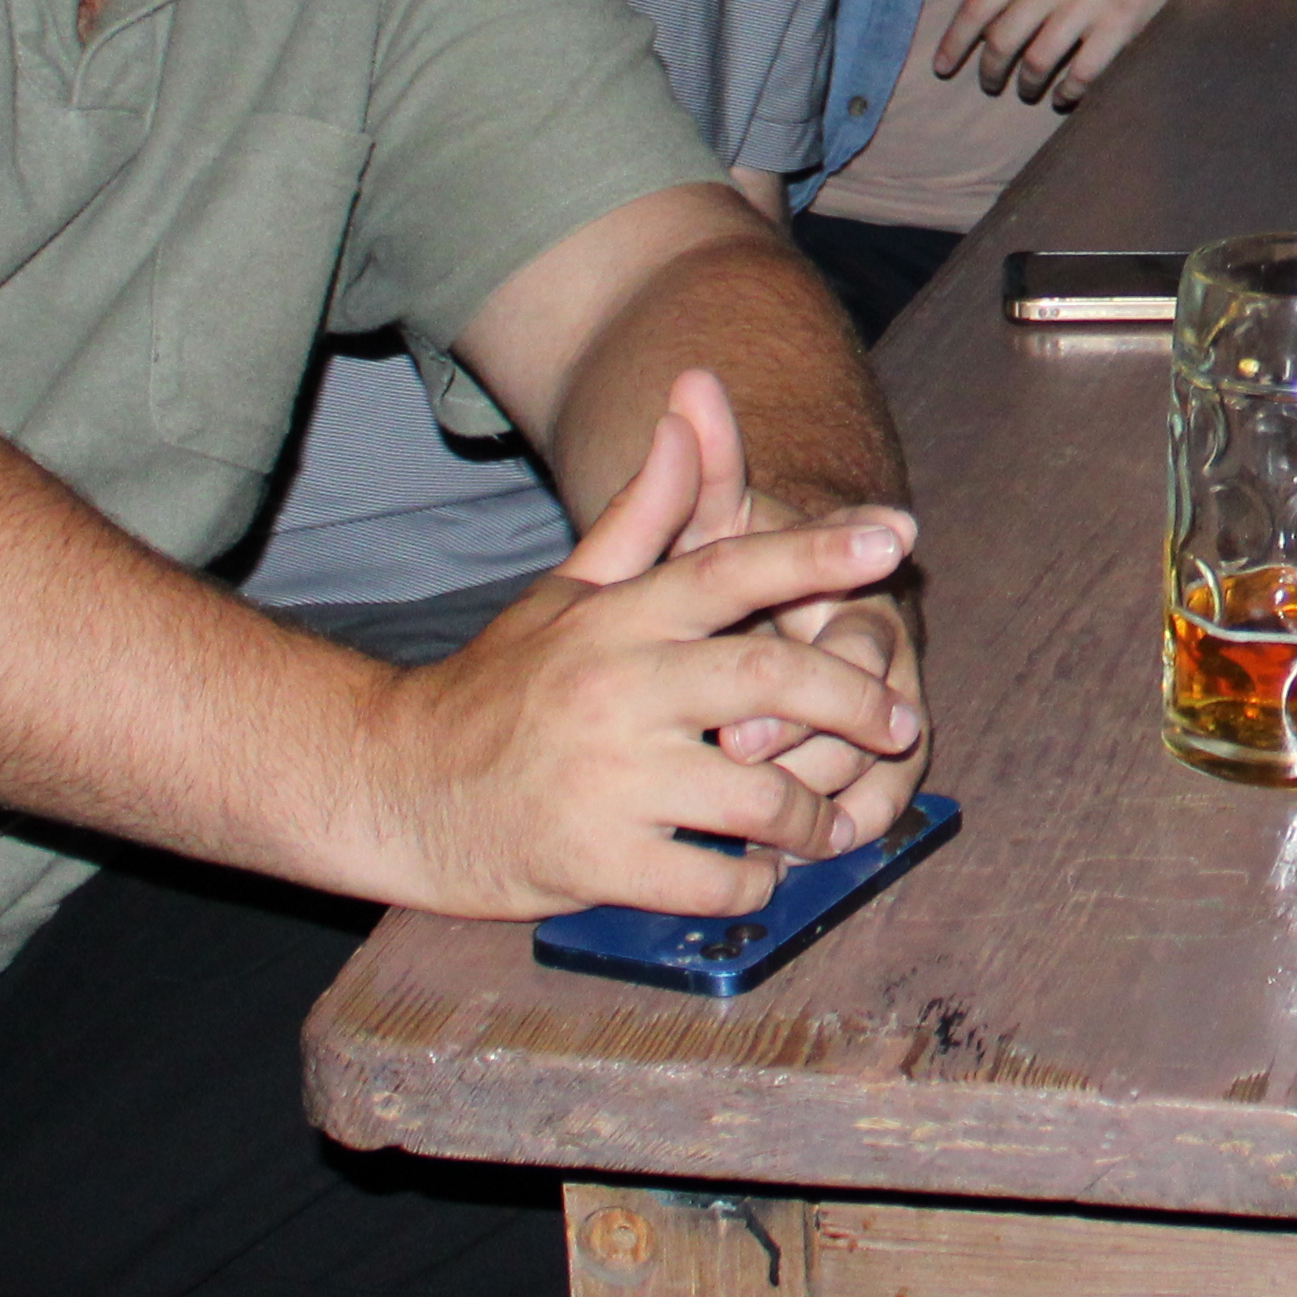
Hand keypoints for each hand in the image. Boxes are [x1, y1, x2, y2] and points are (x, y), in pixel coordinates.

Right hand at [366, 411, 925, 915]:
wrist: (394, 788)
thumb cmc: (497, 690)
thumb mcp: (566, 593)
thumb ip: (645, 515)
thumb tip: (687, 409)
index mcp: (617, 619)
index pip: (732, 567)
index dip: (821, 551)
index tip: (897, 538)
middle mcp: (618, 689)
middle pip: (773, 677)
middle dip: (857, 702)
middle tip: (903, 724)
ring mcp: (609, 779)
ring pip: (759, 794)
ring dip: (812, 818)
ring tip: (827, 825)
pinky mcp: (598, 862)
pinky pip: (714, 880)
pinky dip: (754, 887)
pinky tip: (760, 878)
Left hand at [936, 0, 1206, 107]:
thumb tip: (978, 28)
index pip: (977, 6)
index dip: (954, 43)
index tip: (942, 69)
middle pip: (1003, 40)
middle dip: (991, 71)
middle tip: (991, 84)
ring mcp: (1088, 2)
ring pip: (1038, 61)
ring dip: (1027, 84)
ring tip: (1028, 90)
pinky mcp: (1120, 24)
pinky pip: (1083, 72)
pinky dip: (1068, 91)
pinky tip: (1065, 95)